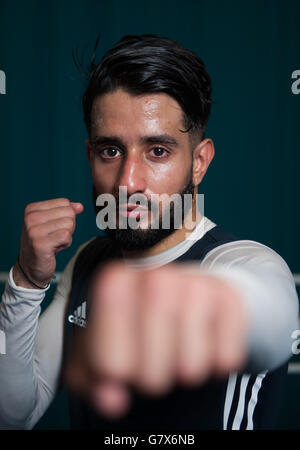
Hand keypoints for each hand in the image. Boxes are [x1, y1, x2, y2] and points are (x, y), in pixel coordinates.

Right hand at [13, 198, 83, 287]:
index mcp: (32, 209)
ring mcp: (34, 231)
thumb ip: (66, 212)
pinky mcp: (40, 244)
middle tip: (55, 237)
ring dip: (66, 236)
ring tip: (54, 243)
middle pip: (68, 212)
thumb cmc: (44, 244)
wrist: (31, 267)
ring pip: (69, 224)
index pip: (64, 203)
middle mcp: (30, 218)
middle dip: (68, 227)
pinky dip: (65, 244)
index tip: (53, 228)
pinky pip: (67, 236)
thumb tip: (80, 206)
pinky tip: (54, 249)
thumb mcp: (53, 224)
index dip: (65, 217)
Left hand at [66, 262, 248, 418]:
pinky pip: (226, 357)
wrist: (178, 293)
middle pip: (152, 368)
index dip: (117, 377)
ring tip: (178, 358)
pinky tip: (203, 346)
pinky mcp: (227, 296)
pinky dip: (216, 365)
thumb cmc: (134, 324)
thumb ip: (93, 375)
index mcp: (115, 284)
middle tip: (152, 368)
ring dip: (185, 374)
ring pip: (191, 364)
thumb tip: (111, 399)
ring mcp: (195, 283)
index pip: (110, 361)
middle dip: (152, 381)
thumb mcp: (103, 345)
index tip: (120, 369)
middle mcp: (155, 276)